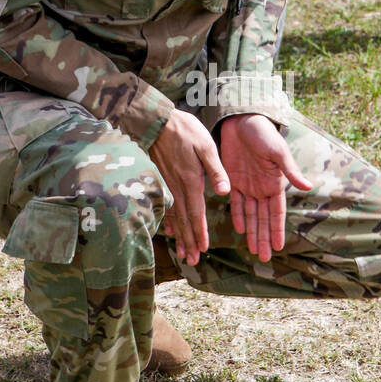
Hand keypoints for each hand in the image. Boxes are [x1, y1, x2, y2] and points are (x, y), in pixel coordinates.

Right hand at [150, 110, 229, 265]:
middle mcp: (178, 187)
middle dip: (189, 241)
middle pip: (184, 220)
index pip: (196, 212)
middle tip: (192, 260)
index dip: (199, 232)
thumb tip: (225, 192)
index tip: (202, 248)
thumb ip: (215, 170)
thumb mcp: (206, 145)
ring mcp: (167, 185)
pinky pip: (165, 206)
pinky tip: (170, 231)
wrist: (156, 121)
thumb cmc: (184, 130)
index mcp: (191, 180)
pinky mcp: (160, 180)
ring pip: (174, 216)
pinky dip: (168, 221)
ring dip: (179, 236)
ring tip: (182, 253)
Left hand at [218, 114, 311, 263]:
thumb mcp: (278, 152)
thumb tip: (308, 186)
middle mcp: (262, 188)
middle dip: (263, 237)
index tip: (278, 247)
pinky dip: (237, 215)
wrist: (241, 120)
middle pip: (263, 218)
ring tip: (252, 249)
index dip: (276, 229)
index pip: (276, 213)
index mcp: (275, 183)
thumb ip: (290, 171)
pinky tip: (238, 229)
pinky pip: (235, 202)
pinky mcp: (232, 179)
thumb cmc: (263, 133)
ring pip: (250, 214)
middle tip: (263, 257)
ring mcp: (247, 185)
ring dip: (251, 231)